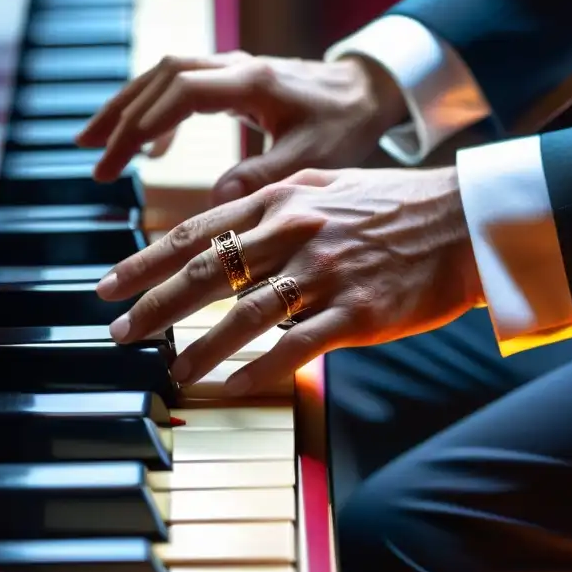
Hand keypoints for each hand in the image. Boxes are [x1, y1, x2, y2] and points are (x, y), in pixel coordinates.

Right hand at [75, 52, 407, 202]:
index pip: (179, 94)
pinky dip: (155, 108)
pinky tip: (151, 146)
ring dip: (128, 105)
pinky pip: (180, 82)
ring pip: (164, 74)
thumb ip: (265, 175)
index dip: (140, 126)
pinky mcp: (233, 77)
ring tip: (93, 142)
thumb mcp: (312, 157)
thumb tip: (216, 202)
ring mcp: (232, 67)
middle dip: (121, 115)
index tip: (113, 164)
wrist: (366, 91)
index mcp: (252, 82)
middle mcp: (235, 66)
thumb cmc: (344, 124)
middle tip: (89, 156)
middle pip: (160, 77)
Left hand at [96, 166, 482, 393]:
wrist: (463, 219)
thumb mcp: (324, 184)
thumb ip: (273, 203)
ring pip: (244, 315)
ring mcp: (325, 273)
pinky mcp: (357, 311)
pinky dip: (260, 370)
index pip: (195, 233)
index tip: (108, 286)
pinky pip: (297, 347)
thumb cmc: (393, 204)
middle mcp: (295, 232)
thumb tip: (223, 228)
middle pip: (206, 274)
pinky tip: (232, 387)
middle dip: (152, 307)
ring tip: (172, 371)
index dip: (144, 262)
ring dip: (200, 348)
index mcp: (282, 200)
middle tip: (118, 334)